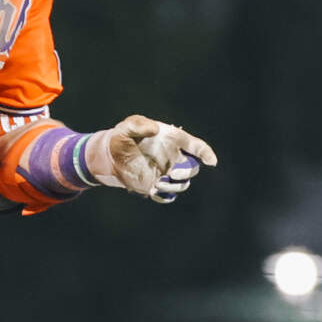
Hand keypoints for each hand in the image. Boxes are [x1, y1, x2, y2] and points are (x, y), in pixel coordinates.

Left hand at [88, 115, 217, 202]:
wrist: (111, 155)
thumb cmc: (123, 136)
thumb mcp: (128, 126)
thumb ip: (139, 124)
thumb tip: (155, 129)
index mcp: (173, 141)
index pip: (196, 146)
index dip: (206, 153)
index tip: (211, 161)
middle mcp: (174, 158)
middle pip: (192, 169)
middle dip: (187, 173)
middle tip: (171, 173)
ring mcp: (167, 173)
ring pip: (182, 184)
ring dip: (174, 187)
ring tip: (157, 184)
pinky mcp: (157, 185)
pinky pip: (167, 196)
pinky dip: (164, 196)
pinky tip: (153, 192)